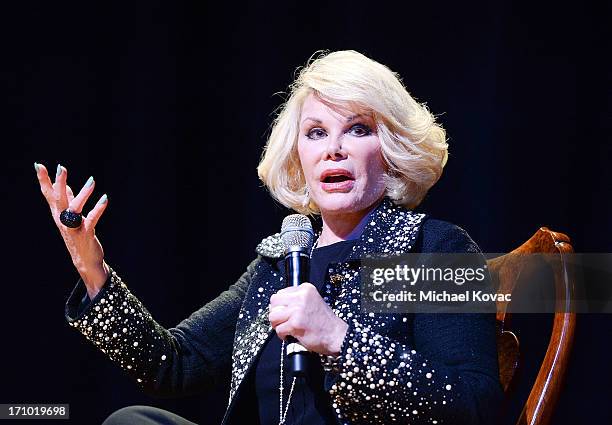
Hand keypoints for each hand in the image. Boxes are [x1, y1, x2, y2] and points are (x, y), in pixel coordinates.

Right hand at [34, 162, 109, 298]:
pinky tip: (105, 198)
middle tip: (61, 168)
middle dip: (59, 183)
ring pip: (74, 209)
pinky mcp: (85, 234)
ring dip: (83, 194)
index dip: (44, 181)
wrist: (85, 260)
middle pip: (58, 200)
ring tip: (92, 180)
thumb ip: (67, 202)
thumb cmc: (78, 236)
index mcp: (58, 214)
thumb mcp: (71, 217)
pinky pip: (91, 220)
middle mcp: (63, 220)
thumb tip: (65, 186)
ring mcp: (73, 228)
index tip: (39, 165)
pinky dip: (98, 209)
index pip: (48, 195)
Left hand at [269, 282, 347, 355]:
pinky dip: (282, 335)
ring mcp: (298, 309)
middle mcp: (301, 296)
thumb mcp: (313, 301)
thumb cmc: (325, 322)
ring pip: (273, 315)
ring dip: (277, 324)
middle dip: (276, 313)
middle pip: (274, 302)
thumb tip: (279, 305)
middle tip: (282, 321)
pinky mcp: (295, 323)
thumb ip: (297, 299)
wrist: (337, 335)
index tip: (285, 312)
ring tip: (286, 328)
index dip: (280, 305)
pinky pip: (279, 329)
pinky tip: (290, 335)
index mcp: (305, 289)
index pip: (280, 293)